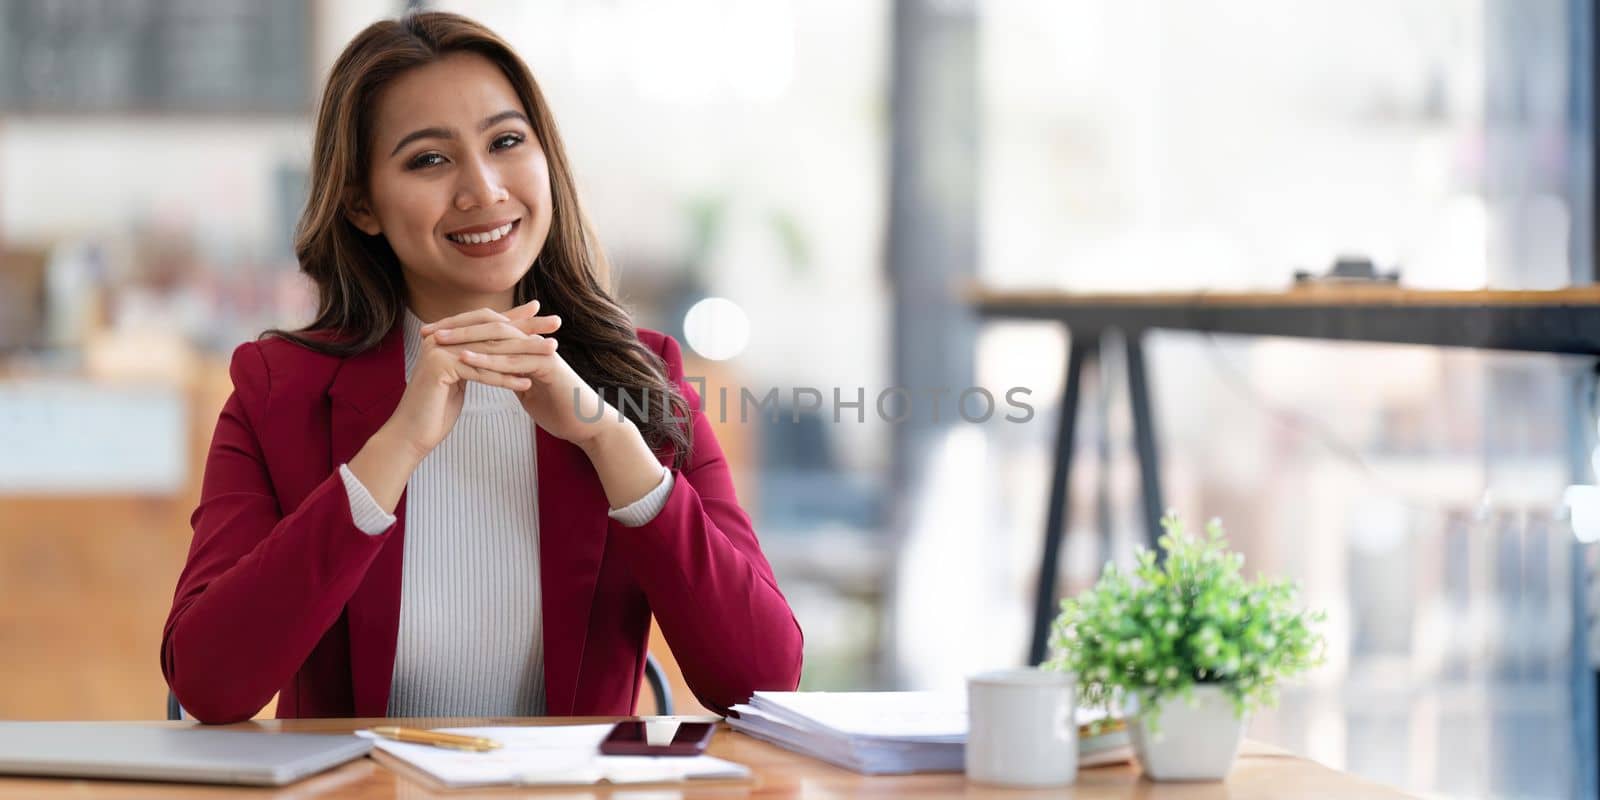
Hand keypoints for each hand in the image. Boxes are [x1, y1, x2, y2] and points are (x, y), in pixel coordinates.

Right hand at [381, 302, 556, 458]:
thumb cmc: (437, 409)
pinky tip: (527, 382)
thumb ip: (473, 360)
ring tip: (550, 353)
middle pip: (491, 330)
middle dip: (526, 328)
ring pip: (489, 350)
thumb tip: (494, 349)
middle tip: (555, 325)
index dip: (517, 318)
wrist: (410, 434)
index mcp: (447, 336)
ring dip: (523, 352)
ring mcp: (438, 350)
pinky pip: (480, 372)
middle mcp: (441, 337)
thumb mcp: (461, 378)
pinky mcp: (439, 368)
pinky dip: (504, 378)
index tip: (543, 315)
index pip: (488, 323)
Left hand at [430, 307, 623, 447]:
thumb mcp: (528, 386)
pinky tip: (466, 360)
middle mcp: (534, 342)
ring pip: (500, 339)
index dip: (460, 329)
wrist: (588, 424)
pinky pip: (513, 360)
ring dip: (467, 339)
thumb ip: (512, 375)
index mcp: (527, 345)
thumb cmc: (558, 409)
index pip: (489, 329)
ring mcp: (542, 352)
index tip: (432, 334)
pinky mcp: (548, 366)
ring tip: (440, 342)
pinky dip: (489, 360)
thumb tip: (493, 373)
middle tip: (429, 331)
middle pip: (491, 326)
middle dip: (458, 327)